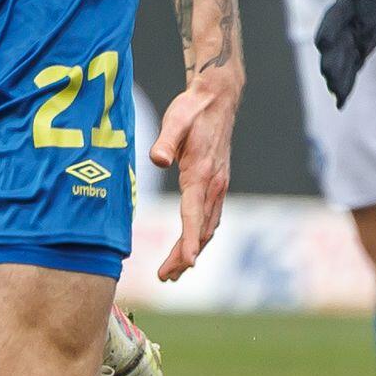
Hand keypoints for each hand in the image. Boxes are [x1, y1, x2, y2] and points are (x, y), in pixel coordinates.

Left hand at [148, 65, 240, 281]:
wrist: (218, 97)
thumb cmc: (192, 109)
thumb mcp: (175, 120)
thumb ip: (165, 141)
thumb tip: (157, 160)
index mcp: (201, 173)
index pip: (194, 213)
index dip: (189, 240)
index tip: (186, 263)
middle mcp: (214, 184)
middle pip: (202, 229)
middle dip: (185, 255)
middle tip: (165, 277)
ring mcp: (219, 185)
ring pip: (208, 227)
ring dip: (193, 250)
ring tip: (174, 272)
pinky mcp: (218, 183)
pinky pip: (211, 217)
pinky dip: (201, 236)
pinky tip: (192, 245)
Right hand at [315, 0, 375, 105]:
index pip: (335, 17)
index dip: (329, 30)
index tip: (323, 44)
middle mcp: (346, 18)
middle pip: (335, 42)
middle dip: (332, 60)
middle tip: (330, 79)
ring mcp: (353, 31)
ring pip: (342, 56)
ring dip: (338, 75)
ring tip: (336, 94)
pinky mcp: (364, 41)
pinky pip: (353, 63)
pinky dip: (348, 79)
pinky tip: (342, 97)